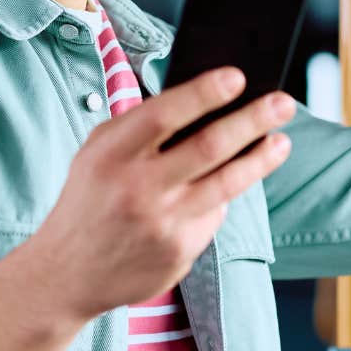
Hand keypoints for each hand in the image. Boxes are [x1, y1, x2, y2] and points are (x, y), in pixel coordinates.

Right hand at [20, 68, 295, 320]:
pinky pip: (214, 214)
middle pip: (209, 146)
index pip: (164, 114)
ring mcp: (161, 223)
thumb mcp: (96, 154)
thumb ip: (138, 127)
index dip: (204, 93)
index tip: (238, 77)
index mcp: (111, 154)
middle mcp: (136, 188)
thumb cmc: (89, 199)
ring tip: (282, 141)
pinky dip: (224, 196)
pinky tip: (228, 183)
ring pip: (227, 183)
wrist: (67, 273)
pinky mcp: (179, 252)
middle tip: (283, 102)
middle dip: (253, 120)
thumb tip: (203, 100)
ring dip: (261, 158)